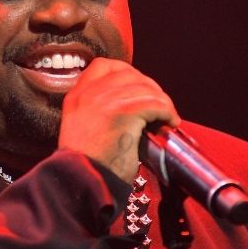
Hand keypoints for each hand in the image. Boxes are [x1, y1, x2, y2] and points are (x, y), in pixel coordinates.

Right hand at [57, 58, 179, 182]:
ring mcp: (104, 100)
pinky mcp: (122, 112)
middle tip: (159, 105)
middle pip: (129, 73)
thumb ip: (97, 111)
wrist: (83, 182)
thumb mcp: (82, 128)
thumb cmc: (88, 165)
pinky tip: (170, 122)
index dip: (126, 72)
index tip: (139, 87)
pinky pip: (154, 103)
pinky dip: (167, 112)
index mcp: (77, 96)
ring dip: (162, 101)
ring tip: (168, 117)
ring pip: (145, 88)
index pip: (102, 66)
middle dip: (149, 87)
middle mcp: (88, 93)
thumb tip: (131, 103)